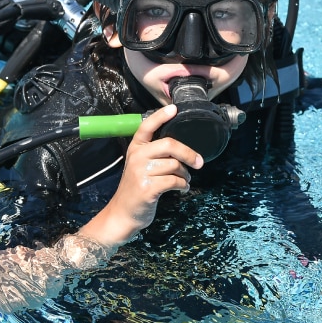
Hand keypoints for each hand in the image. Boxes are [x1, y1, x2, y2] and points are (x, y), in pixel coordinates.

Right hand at [78, 104, 203, 246]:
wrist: (122, 214)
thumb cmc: (135, 189)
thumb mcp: (139, 167)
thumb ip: (154, 155)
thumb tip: (181, 149)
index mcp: (135, 148)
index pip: (146, 126)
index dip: (160, 116)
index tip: (174, 108)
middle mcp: (137, 157)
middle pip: (169, 144)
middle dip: (188, 153)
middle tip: (199, 162)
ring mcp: (141, 172)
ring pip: (174, 165)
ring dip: (185, 174)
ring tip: (185, 180)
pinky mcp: (147, 188)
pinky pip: (174, 181)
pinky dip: (183, 185)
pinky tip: (182, 188)